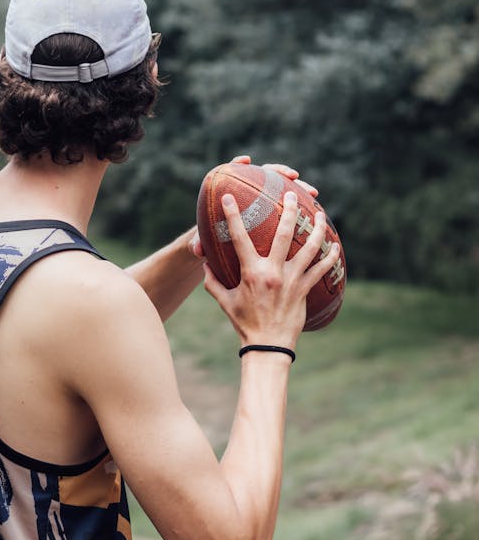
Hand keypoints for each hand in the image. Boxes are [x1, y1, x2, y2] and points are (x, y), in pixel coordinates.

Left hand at [190, 155, 317, 258]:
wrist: (217, 249)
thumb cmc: (208, 243)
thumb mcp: (203, 245)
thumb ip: (198, 245)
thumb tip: (197, 249)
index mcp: (229, 193)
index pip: (233, 171)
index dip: (239, 163)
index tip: (246, 160)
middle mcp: (249, 192)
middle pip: (266, 174)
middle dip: (280, 171)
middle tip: (292, 175)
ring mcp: (264, 199)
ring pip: (284, 187)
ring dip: (300, 187)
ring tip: (313, 193)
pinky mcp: (276, 209)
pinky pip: (292, 204)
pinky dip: (304, 205)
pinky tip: (317, 212)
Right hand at [201, 190, 339, 347]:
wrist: (267, 346)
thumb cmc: (244, 323)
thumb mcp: (224, 301)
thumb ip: (212, 282)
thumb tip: (205, 265)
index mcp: (250, 273)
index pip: (239, 238)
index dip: (233, 216)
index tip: (230, 198)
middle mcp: (273, 273)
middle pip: (282, 234)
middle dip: (287, 211)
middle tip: (291, 194)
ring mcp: (291, 280)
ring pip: (308, 248)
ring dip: (315, 229)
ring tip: (319, 213)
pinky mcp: (304, 290)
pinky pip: (321, 269)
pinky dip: (329, 256)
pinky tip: (334, 244)